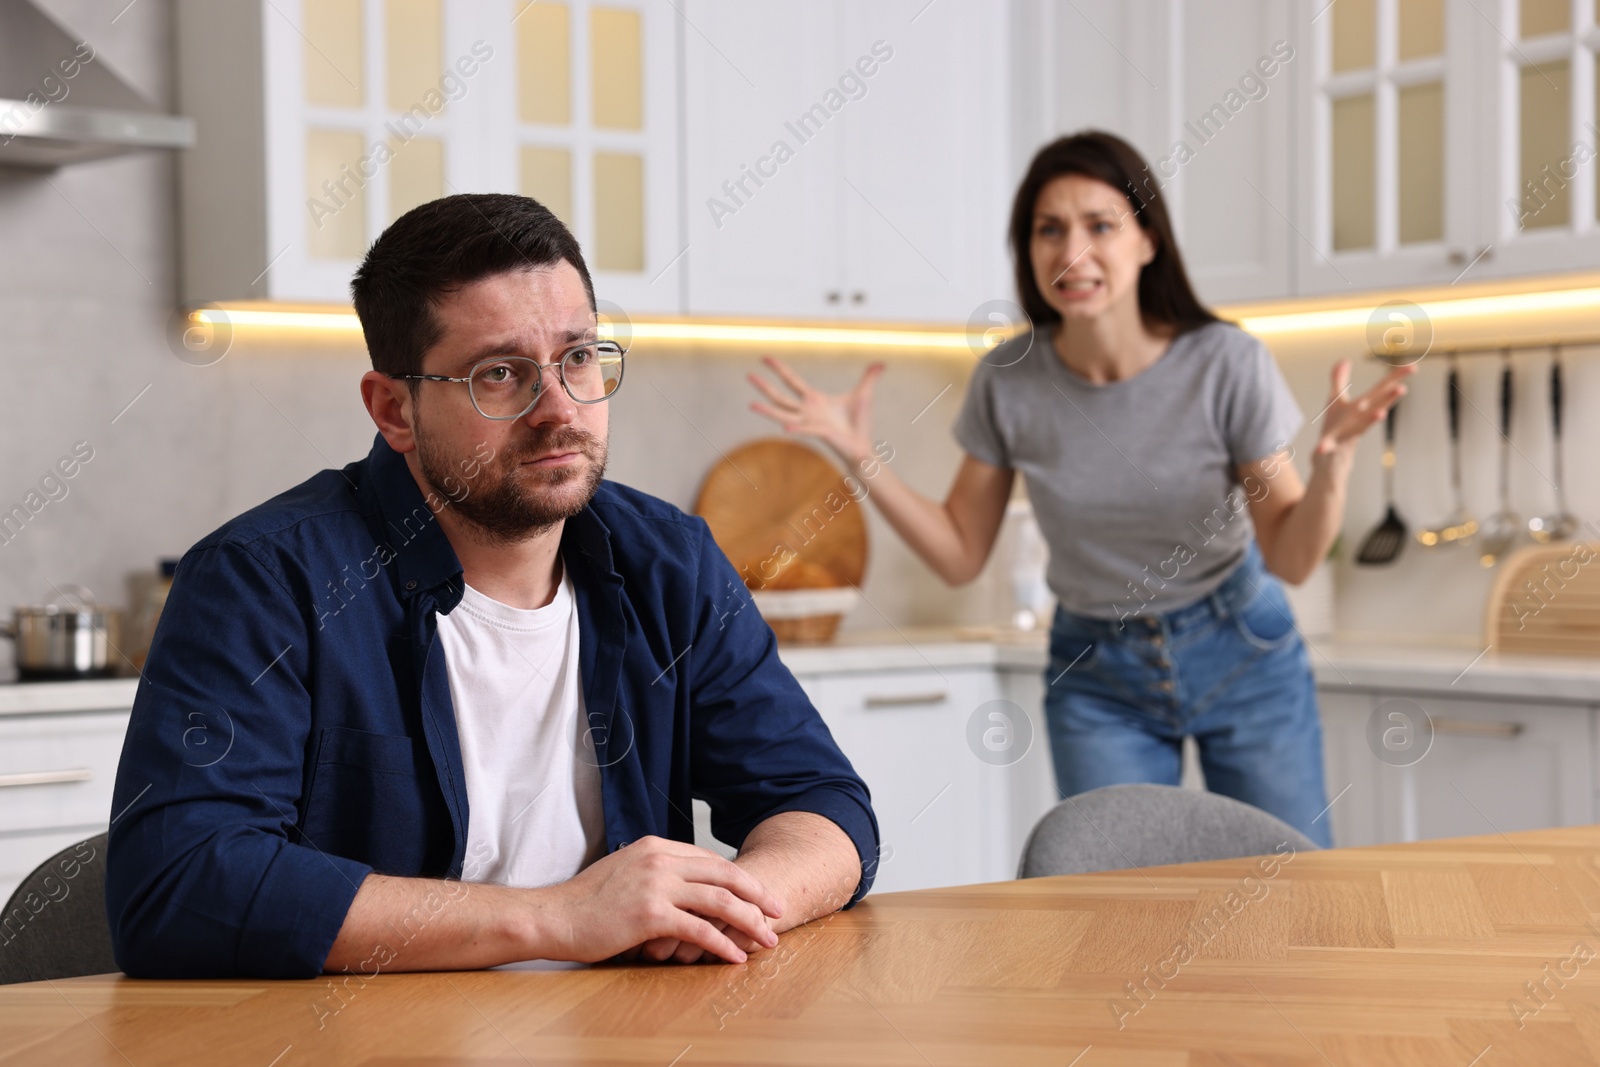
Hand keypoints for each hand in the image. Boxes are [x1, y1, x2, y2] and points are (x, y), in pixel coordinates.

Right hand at [546, 837, 781, 963]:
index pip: (710, 859)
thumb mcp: (625, 871)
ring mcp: (655, 885)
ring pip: (719, 900)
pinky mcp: (649, 914)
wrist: (553, 916)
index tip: (758, 895)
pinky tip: (736, 956)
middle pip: (724, 874)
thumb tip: (682, 885)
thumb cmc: (586, 901)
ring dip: (749, 921)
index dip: (739, 878)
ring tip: (768, 939)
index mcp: (656, 847)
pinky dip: (722, 944)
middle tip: (778, 911)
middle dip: (757, 894)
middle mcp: (660, 860)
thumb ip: (655, 872)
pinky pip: (698, 930)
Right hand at [748, 355, 883, 467]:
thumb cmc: (860, 423)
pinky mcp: (818, 433)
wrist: (862, 445)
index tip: (765, 358)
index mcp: (814, 399)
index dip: (779, 369)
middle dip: (764, 386)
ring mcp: (809, 423)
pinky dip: (795, 428)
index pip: (792, 380)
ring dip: (767, 410)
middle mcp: (807, 411)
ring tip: (751, 405)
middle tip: (748, 375)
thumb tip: (881, 363)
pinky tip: (784, 426)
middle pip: (780, 396)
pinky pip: (804, 429)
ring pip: (783, 414)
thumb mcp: (864, 394)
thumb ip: (869, 377)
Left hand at [1313, 359, 1415, 460]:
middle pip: (1375, 407)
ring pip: (1359, 428)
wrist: (1330, 461)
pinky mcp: (1330, 448)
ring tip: (1382, 413)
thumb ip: (1339, 380)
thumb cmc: (1336, 427)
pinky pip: (1327, 447)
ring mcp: (1345, 435)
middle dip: (1387, 399)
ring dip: (1370, 421)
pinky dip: (1324, 447)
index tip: (1414, 367)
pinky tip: (1320, 448)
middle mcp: (1358, 421)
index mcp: (1361, 408)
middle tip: (1402, 388)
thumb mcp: (1336, 401)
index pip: (1380, 391)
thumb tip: (1345, 359)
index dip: (1395, 378)